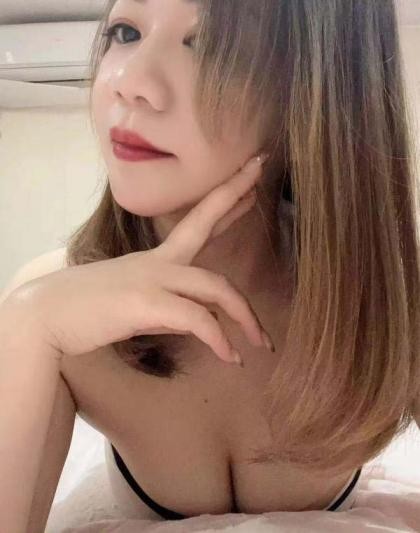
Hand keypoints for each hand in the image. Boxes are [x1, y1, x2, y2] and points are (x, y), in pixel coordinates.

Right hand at [13, 154, 271, 364]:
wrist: (45, 318)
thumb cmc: (86, 310)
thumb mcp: (135, 302)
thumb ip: (167, 305)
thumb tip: (196, 319)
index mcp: (155, 259)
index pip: (196, 220)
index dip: (223, 199)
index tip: (247, 179)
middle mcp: (157, 261)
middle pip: (205, 229)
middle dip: (234, 203)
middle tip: (260, 181)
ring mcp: (151, 279)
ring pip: (214, 287)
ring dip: (244, 316)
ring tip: (262, 342)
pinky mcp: (146, 303)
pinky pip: (196, 320)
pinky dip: (218, 339)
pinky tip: (230, 357)